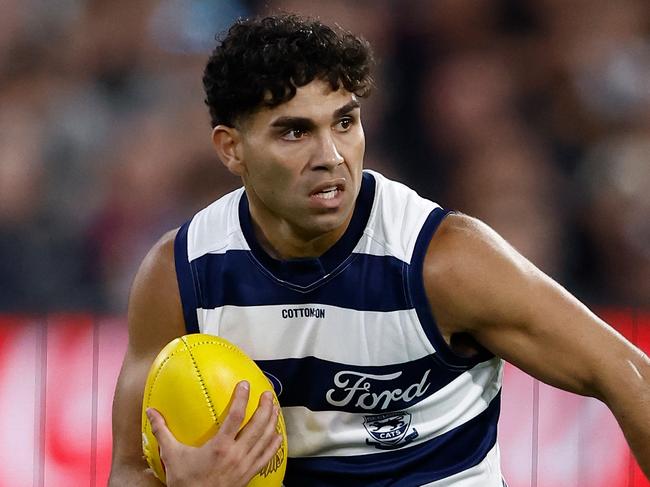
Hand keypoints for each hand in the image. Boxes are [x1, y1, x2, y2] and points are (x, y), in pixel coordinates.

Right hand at [146, 380, 282, 486]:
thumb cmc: (185, 482)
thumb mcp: (172, 456)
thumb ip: (163, 432)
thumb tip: (151, 411)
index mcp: (220, 447)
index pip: (235, 417)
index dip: (242, 399)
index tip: (245, 384)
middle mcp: (236, 455)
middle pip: (257, 426)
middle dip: (265, 408)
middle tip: (268, 393)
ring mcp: (245, 465)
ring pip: (265, 440)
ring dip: (272, 422)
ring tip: (275, 408)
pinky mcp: (249, 475)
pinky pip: (267, 458)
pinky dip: (274, 445)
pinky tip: (278, 436)